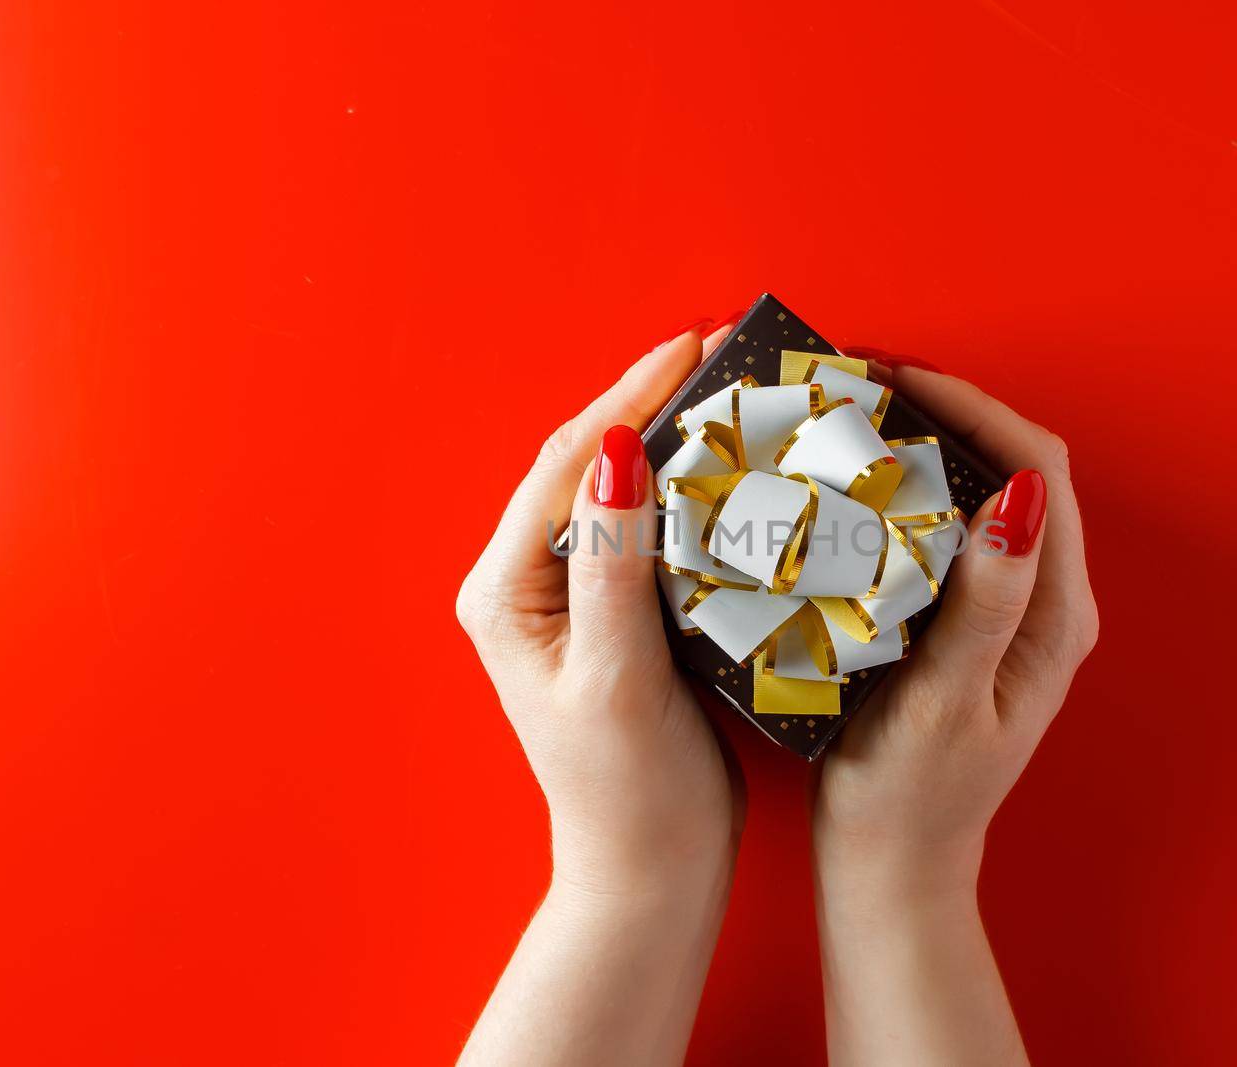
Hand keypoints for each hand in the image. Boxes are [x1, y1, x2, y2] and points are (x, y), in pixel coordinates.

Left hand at [455, 325, 741, 1066]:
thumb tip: (614, 452)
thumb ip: (611, 564)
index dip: (628, 396)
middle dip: (647, 402)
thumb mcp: (617, 674)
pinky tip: (729, 469)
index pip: (567, 464)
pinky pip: (646, 530)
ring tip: (727, 392)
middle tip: (718, 352)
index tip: (691, 347)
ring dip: (667, 438)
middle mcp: (528, 582)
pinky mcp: (615, 615)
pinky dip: (686, 491)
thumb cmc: (627, 788)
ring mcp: (571, 598)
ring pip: (618, 490)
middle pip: (586, 464)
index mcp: (508, 589)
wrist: (650, 867)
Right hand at [811, 363, 1097, 1065]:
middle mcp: (1047, 602)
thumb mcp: (945, 704)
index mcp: (1055, 615)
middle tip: (862, 382)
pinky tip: (857, 483)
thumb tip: (1017, 496)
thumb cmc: (910, 798)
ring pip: (984, 489)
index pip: (1036, 469)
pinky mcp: (975, 621)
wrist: (894, 865)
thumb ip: (985, 604)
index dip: (973, 408)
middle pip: (1016, 465)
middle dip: (947, 409)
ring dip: (929, 443)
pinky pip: (954, 526)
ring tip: (855, 415)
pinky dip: (911, 488)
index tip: (895, 378)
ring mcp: (1013, 610)